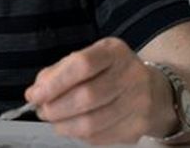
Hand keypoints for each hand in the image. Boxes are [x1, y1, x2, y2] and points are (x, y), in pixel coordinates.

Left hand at [24, 38, 176, 144]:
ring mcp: (139, 102)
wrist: (155, 91)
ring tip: (55, 121)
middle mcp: (131, 74)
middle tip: (42, 111)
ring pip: (92, 122)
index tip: (34, 95)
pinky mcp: (138, 126)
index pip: (82, 65)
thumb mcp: (89, 59)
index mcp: (114, 52)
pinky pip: (101, 137)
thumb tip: (36, 92)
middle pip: (86, 97)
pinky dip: (80, 135)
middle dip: (56, 108)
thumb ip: (60, 71)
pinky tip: (73, 127)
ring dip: (64, 126)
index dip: (54, 83)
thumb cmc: (111, 72)